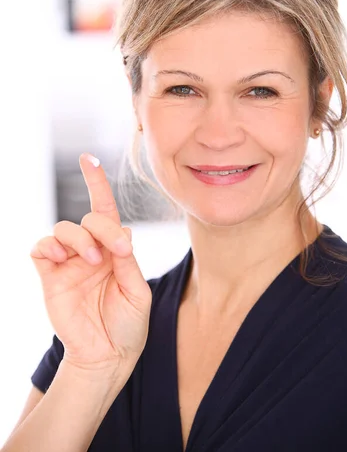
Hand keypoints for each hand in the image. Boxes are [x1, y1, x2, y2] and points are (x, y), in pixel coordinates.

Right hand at [30, 153, 151, 372]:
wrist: (108, 355)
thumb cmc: (128, 324)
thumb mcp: (137, 291)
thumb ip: (127, 261)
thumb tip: (120, 232)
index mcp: (115, 250)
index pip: (106, 210)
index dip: (97, 183)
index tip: (89, 158)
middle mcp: (91, 250)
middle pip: (90, 217)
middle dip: (103, 227)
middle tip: (115, 251)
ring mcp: (69, 262)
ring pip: (65, 228)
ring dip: (80, 238)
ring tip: (92, 261)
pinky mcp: (50, 275)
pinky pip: (41, 248)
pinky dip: (50, 246)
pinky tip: (62, 258)